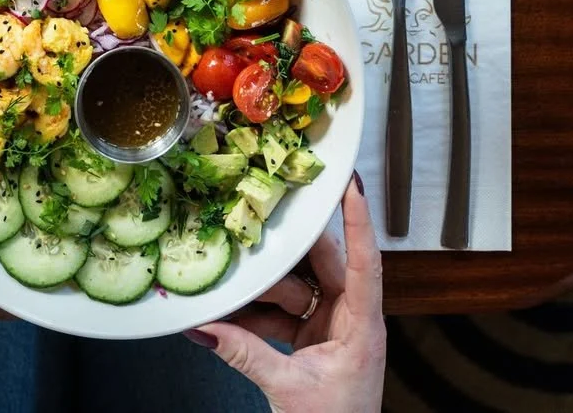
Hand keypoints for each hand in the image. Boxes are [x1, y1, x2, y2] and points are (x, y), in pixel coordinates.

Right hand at [185, 179, 385, 412]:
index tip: (351, 183)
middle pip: (322, 265)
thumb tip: (206, 329)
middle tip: (263, 222)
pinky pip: (283, 311)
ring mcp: (332, 327)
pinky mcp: (312, 338)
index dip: (359, 220)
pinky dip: (258, 314)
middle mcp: (351, 319)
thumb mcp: (290, 390)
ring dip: (266, 289)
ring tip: (238, 284)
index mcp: (363, 326)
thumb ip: (246, 354)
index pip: (365, 261)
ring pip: (297, 286)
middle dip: (289, 251)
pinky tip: (233, 318)